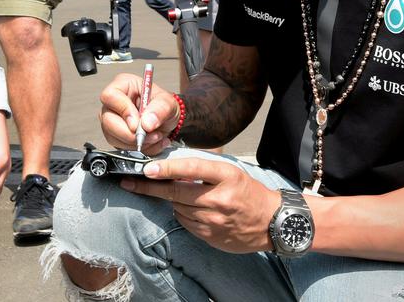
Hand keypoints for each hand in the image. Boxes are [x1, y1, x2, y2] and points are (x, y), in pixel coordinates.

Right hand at [99, 72, 179, 154]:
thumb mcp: (168, 103)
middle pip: (108, 120)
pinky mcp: (116, 136)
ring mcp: (112, 121)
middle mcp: (114, 103)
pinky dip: (140, 149)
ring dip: (137, 142)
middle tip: (148, 134)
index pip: (110, 96)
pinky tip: (151, 142)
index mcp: (123, 85)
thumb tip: (147, 123)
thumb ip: (160, 110)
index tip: (138, 123)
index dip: (123, 110)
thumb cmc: (164, 105)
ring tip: (155, 136)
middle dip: (130, 133)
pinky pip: (121, 148)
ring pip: (113, 137)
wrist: (168, 120)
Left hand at [120, 157, 277, 253]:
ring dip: (171, 200)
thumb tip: (172, 168)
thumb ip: (204, 170)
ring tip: (178, 195)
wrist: (271, 222)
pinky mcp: (211, 235)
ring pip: (177, 208)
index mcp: (227, 176)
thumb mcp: (231, 173)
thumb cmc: (249, 193)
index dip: (167, 168)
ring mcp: (214, 220)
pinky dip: (181, 214)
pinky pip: (185, 223)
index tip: (148, 169)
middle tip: (131, 182)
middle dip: (150, 187)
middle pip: (177, 192)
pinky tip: (190, 209)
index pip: (192, 168)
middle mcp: (220, 198)